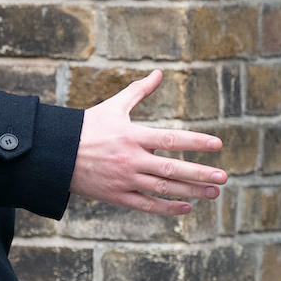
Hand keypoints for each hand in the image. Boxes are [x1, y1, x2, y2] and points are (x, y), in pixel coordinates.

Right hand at [71, 71, 225, 214]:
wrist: (57, 153)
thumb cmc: (88, 127)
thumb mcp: (114, 106)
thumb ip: (139, 91)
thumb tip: (159, 73)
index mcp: (133, 135)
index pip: (171, 138)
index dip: (196, 142)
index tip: (218, 145)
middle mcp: (131, 159)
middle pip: (172, 168)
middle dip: (200, 174)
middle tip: (223, 177)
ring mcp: (125, 180)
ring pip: (163, 188)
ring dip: (191, 191)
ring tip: (213, 192)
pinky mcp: (117, 196)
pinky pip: (146, 205)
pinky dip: (167, 208)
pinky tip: (187, 206)